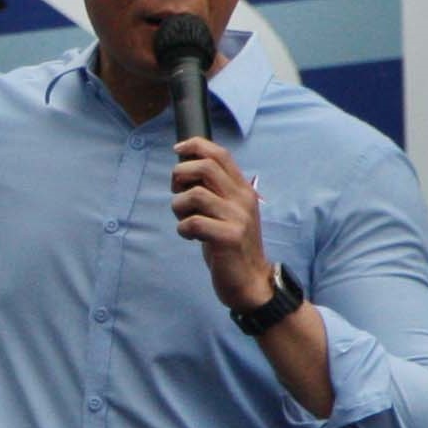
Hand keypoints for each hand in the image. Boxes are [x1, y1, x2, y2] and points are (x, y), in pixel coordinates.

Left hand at [170, 135, 276, 311]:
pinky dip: (183, 228)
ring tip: (183, 219)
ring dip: (178, 205)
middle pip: (206, 167)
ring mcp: (237, 218)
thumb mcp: (227, 212)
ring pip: (195, 195)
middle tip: (176, 191)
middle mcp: (243, 199)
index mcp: (243, 189)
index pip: (221, 154)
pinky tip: (189, 236)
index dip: (196, 146)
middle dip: (181, 173)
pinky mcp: (229, 238)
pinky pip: (194, 223)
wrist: (251, 281)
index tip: (178, 150)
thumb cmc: (231, 246)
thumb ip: (214, 192)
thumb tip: (184, 172)